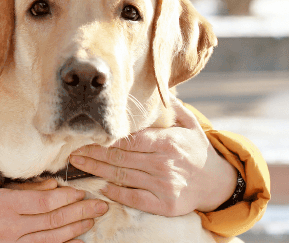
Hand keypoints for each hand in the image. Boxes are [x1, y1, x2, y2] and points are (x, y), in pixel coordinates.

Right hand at [0, 178, 107, 242]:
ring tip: (92, 220)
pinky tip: (77, 241)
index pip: (43, 203)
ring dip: (75, 229)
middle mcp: (9, 227)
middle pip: (52, 221)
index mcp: (3, 205)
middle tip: (100, 206)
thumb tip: (53, 186)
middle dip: (79, 212)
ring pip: (51, 238)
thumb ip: (22, 189)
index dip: (66, 198)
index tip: (82, 192)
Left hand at [68, 99, 237, 216]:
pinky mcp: (164, 205)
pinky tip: (99, 185)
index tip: (87, 135)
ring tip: (78, 165)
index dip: (107, 139)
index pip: (131, 141)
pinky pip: (133, 198)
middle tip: (72, 151)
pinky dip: (114, 193)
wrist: (217, 183)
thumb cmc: (196, 149)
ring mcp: (164, 186)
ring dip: (97, 171)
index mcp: (168, 142)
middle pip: (121, 158)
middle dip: (94, 154)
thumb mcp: (189, 124)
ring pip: (122, 177)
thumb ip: (172, 106)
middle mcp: (165, 164)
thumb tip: (157, 84)